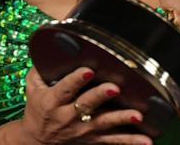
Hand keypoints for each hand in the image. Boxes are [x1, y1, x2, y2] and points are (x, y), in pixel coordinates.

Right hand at [19, 67, 149, 144]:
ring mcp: (83, 129)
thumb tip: (53, 43)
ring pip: (104, 124)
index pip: (65, 89)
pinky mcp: (93, 139)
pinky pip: (114, 141)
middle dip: (101, 96)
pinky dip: (130, 141)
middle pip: (86, 105)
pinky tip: (146, 140)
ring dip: (122, 119)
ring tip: (137, 115)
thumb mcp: (33, 86)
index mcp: (53, 101)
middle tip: (114, 88)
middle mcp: (68, 117)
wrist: (36, 139)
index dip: (76, 79)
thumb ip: (41, 68)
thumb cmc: (38, 108)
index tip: (88, 70)